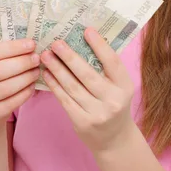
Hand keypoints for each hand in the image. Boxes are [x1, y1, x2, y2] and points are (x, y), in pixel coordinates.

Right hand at [0, 38, 39, 128]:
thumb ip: (3, 50)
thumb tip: (29, 39)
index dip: (14, 47)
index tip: (32, 44)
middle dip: (22, 63)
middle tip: (37, 58)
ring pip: (5, 88)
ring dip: (25, 78)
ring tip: (36, 71)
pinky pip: (9, 104)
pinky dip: (24, 94)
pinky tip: (32, 87)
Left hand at [39, 27, 135, 153]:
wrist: (114, 139)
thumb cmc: (113, 104)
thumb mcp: (119, 87)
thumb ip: (107, 69)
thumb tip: (83, 42)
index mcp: (125, 86)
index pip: (113, 62)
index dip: (100, 45)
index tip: (87, 30)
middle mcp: (113, 100)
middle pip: (88, 74)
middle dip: (69, 57)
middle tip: (56, 42)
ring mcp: (98, 113)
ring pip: (72, 86)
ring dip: (57, 69)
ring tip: (46, 55)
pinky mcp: (82, 122)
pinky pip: (65, 99)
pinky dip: (54, 85)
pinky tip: (47, 74)